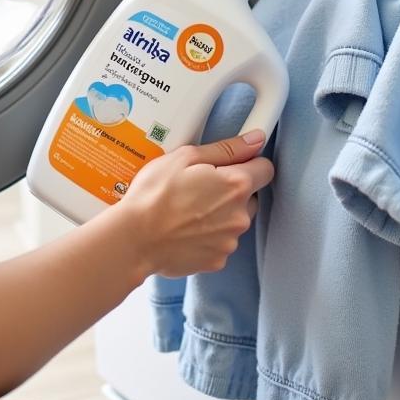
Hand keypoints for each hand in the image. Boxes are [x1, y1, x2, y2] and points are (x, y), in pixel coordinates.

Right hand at [117, 131, 274, 277]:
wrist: (134, 238)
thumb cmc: (155, 194)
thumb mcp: (185, 157)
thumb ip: (227, 148)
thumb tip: (256, 139)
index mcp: (236, 185)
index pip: (265, 169)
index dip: (249, 164)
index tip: (231, 165)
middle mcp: (240, 215)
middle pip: (249, 197)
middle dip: (230, 191)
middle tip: (199, 187)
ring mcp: (230, 241)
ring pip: (234, 220)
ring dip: (219, 214)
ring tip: (187, 210)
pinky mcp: (218, 260)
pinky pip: (220, 241)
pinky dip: (208, 235)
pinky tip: (185, 229)